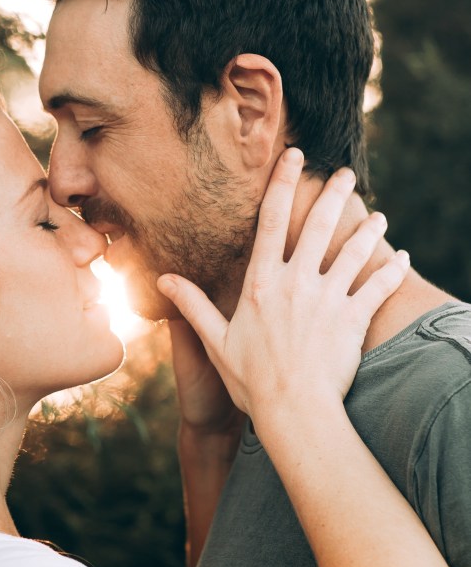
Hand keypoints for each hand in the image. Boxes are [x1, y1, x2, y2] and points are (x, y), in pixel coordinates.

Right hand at [157, 149, 409, 423]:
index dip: (282, 184)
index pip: (271, 222)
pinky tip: (404, 259)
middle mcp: (297, 283)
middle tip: (345, 173)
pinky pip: (379, 288)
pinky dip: (394, 271)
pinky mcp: (353, 319)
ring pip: (354, 252)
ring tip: (378, 217)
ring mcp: (328, 300)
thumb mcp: (215, 340)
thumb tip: (163, 278)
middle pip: (319, 226)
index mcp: (262, 283)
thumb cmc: (250, 380)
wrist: (294, 411)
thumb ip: (192, 305)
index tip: (293, 156)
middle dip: (334, 194)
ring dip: (368, 230)